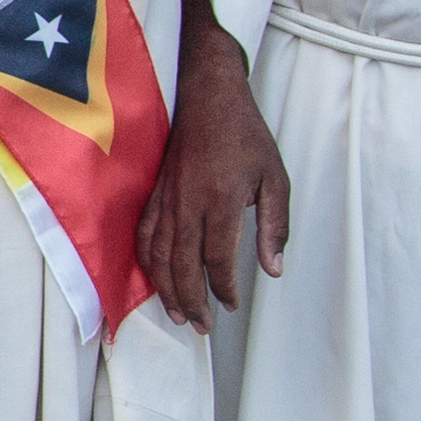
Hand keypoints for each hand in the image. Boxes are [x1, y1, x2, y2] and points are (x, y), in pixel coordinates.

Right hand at [138, 11, 290, 322]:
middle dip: (192, 303)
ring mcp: (165, 198)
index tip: (232, 306)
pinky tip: (155, 280)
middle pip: (183, 267)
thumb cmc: (245, 133)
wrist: (206, 92)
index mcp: (221, 200)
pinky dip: (146, 264)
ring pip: (158, 257)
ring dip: (166, 291)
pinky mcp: (153, 193)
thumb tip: (273, 269)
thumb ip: (274, 226)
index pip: (218, 260)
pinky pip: (143, 237)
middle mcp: (188, 203)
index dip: (224, 290)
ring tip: (178, 314)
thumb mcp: (276, 177)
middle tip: (201, 327)